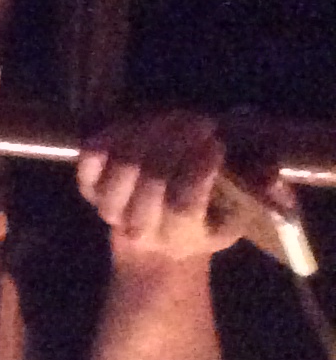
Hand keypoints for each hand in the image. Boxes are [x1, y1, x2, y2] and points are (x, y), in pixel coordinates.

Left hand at [76, 112, 242, 264]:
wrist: (154, 244)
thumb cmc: (205, 222)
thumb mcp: (238, 215)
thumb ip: (257, 192)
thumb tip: (272, 176)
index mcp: (181, 237)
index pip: (183, 204)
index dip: (198, 170)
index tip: (215, 142)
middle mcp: (140, 227)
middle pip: (151, 180)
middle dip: (176, 143)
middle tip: (197, 119)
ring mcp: (109, 208)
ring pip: (122, 165)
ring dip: (148, 133)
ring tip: (172, 115)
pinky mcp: (88, 188)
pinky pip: (92, 156)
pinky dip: (113, 134)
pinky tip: (138, 121)